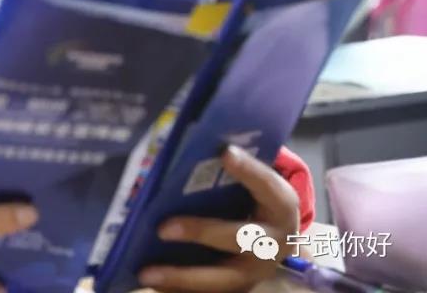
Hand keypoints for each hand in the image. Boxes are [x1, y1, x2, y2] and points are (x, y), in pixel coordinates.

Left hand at [138, 146, 299, 291]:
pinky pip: (209, 292)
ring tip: (146, 273)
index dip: (249, 170)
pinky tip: (152, 284)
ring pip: (222, 278)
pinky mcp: (239, 288)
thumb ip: (232, 170)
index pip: (268, 185)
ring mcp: (256, 271)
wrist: (279, 242)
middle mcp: (273, 242)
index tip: (226, 152)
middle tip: (164, 228)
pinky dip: (179, 289)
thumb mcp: (256, 185)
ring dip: (183, 276)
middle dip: (202, 233)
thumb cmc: (256, 202)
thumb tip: (186, 148)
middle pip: (240, 238)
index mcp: (280, 205)